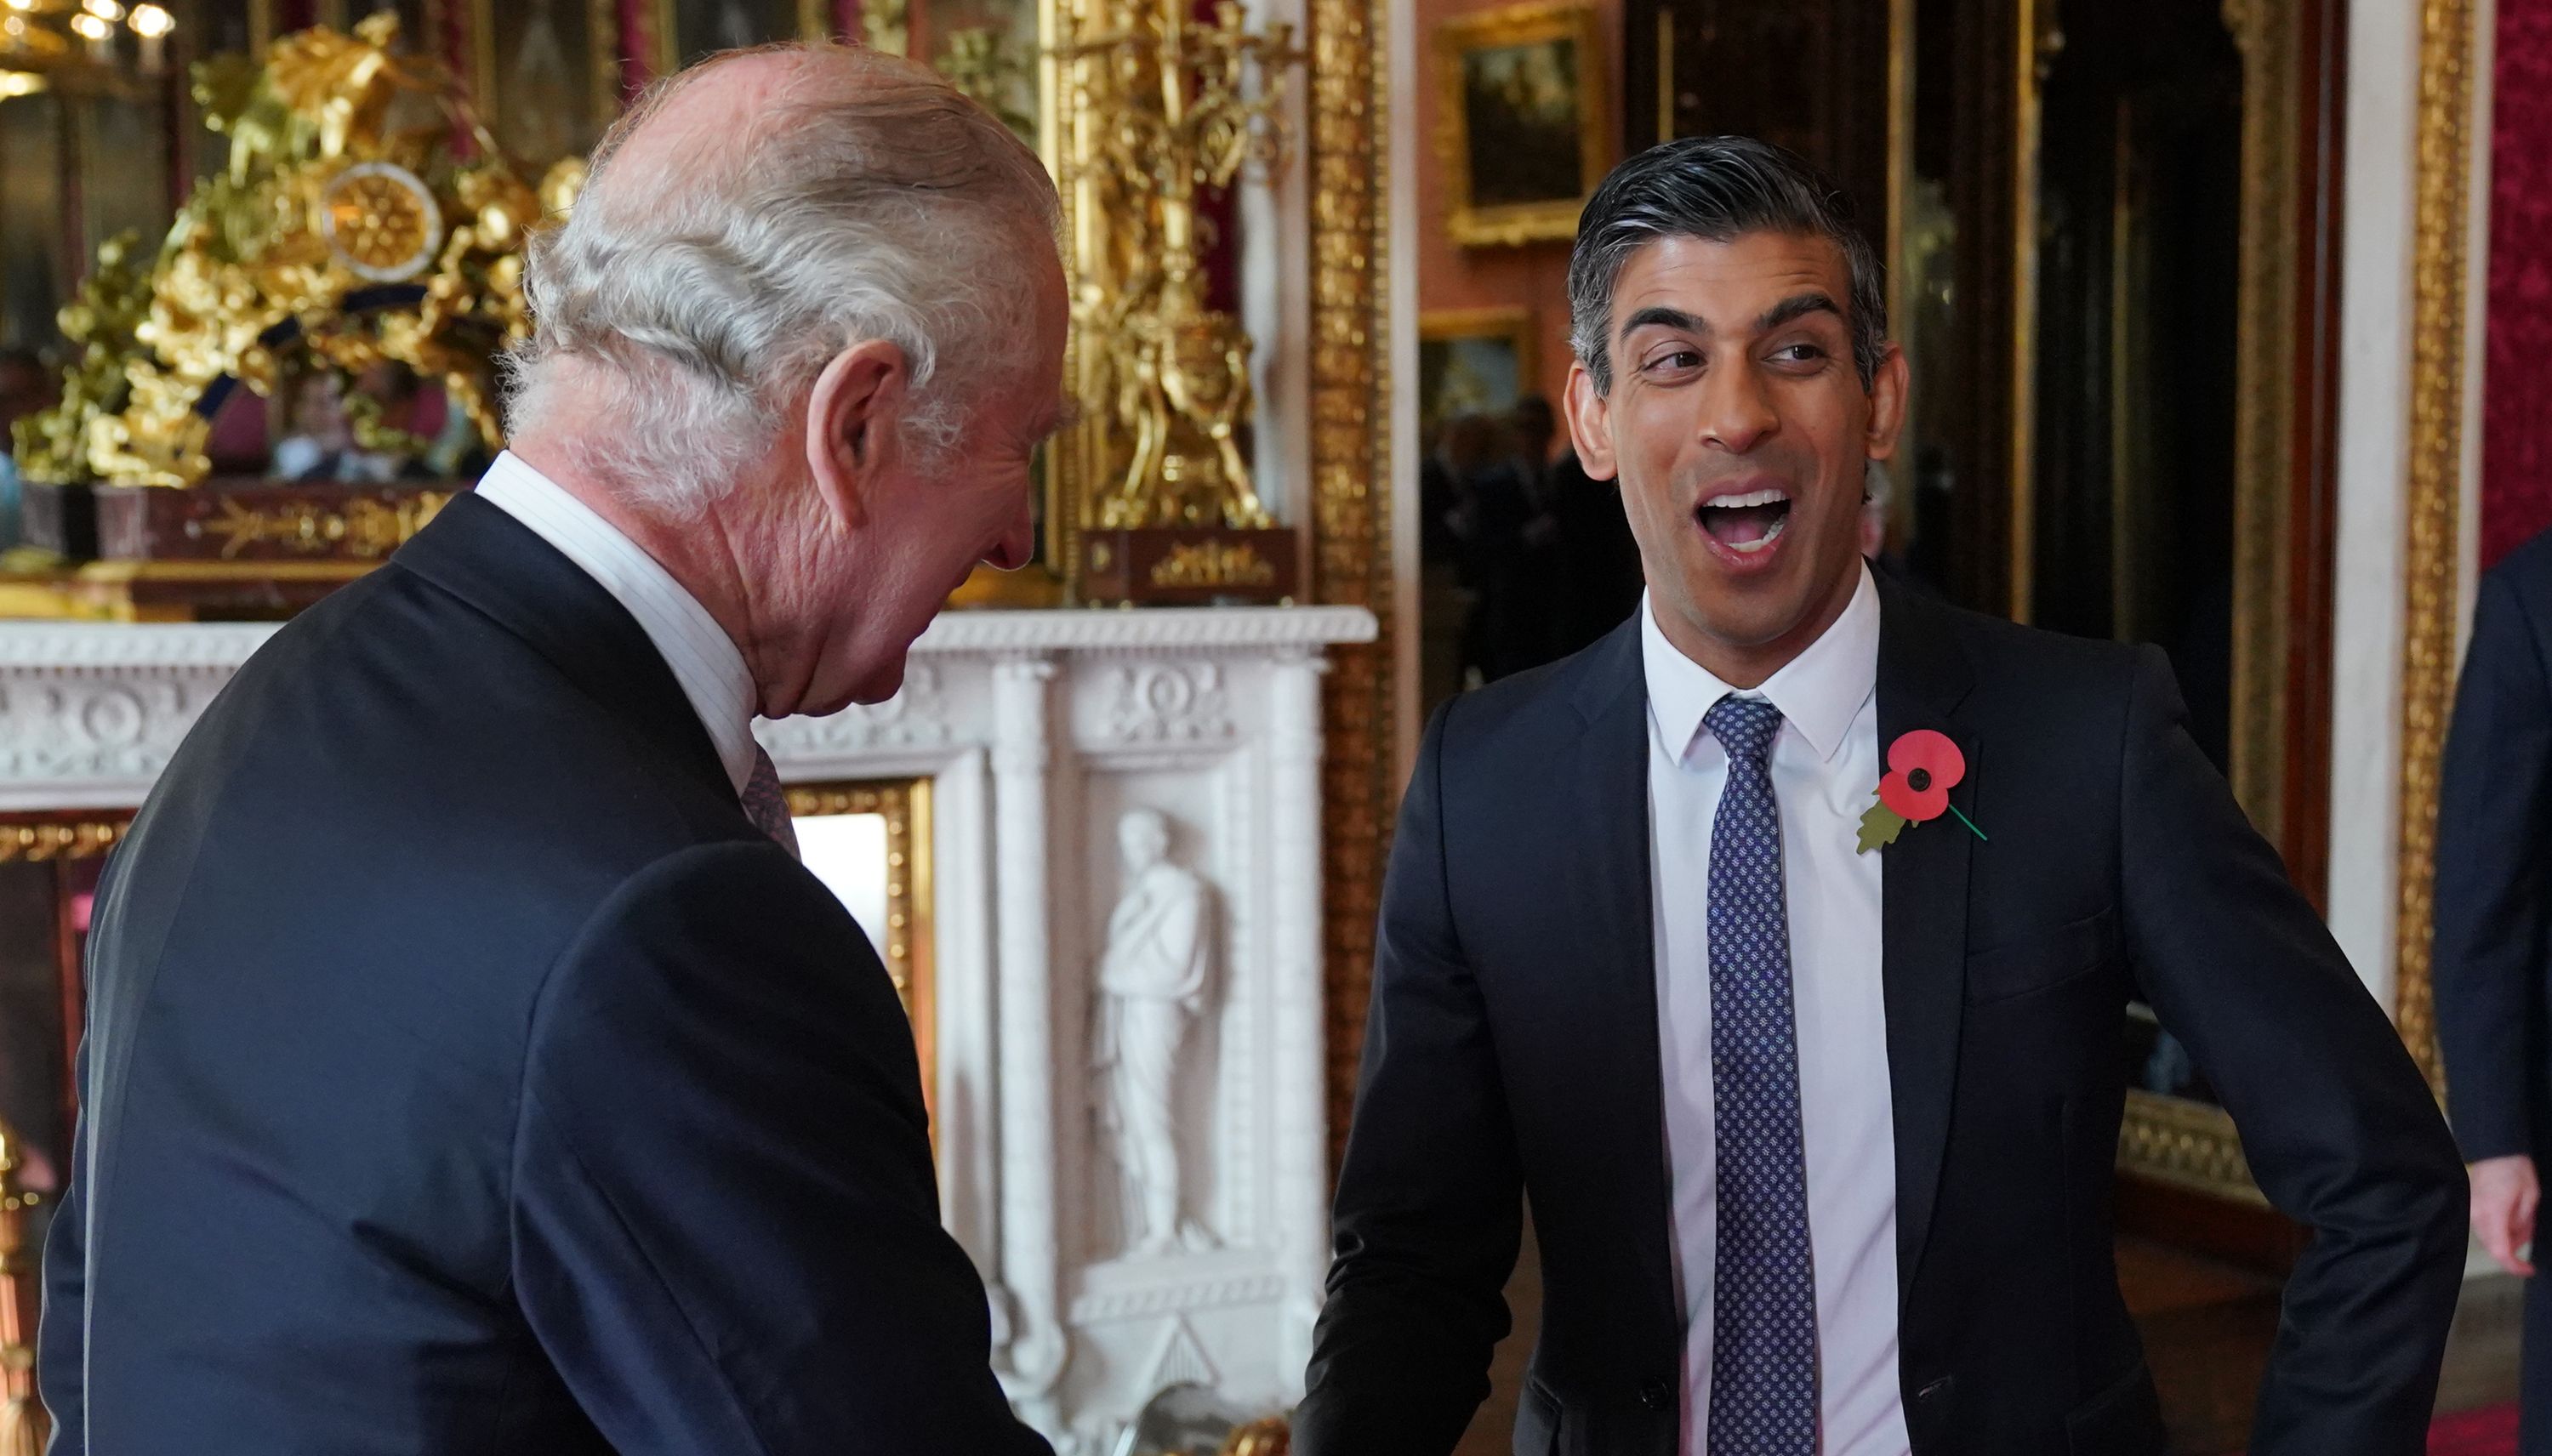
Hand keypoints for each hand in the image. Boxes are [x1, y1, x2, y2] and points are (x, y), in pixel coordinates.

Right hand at [2471, 1154, 2538, 1276]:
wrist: (2496, 1149)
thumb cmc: (2516, 1169)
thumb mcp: (2531, 1198)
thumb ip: (2523, 1223)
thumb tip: (2517, 1240)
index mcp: (2492, 1213)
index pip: (2500, 1251)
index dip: (2514, 1266)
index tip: (2528, 1269)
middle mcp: (2476, 1215)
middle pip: (2494, 1246)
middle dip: (2514, 1245)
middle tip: (2529, 1227)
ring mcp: (2470, 1211)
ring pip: (2489, 1238)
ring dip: (2508, 1235)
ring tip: (2522, 1215)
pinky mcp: (2470, 1207)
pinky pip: (2485, 1227)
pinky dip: (2499, 1227)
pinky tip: (2510, 1213)